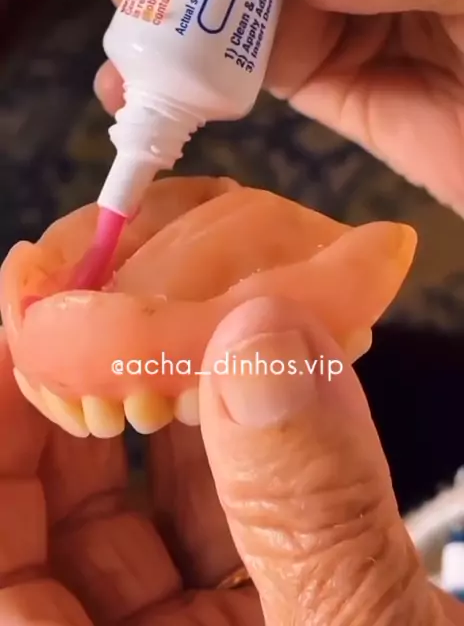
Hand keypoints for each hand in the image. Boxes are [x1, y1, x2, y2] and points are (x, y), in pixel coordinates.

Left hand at [3, 298, 461, 625]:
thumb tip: (263, 341)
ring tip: (187, 326)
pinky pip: (220, 541)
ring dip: (161, 424)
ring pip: (135, 532)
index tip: (19, 321)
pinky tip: (264, 390)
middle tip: (103, 302)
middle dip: (69, 410)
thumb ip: (310, 521)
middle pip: (41, 544)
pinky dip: (238, 461)